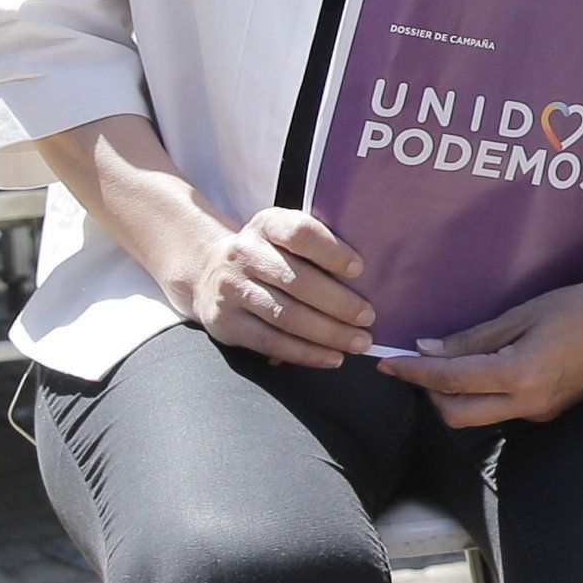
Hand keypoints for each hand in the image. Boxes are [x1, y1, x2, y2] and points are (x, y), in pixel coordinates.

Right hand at [170, 207, 374, 366]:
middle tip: (369, 317)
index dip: (331, 251)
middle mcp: (244, 253)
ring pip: (286, 315)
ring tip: (359, 342)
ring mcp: (231, 289)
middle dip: (339, 303)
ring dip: (328, 333)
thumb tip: (372, 276)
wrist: (210, 274)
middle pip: (297, 280)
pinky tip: (332, 357)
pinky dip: (306, 353)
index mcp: (267, 224)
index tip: (360, 269)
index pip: (299, 233)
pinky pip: (270, 342)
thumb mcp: (285, 236)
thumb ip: (319, 246)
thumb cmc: (270, 255)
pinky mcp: (225, 323)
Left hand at [381, 271, 582, 427]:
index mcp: (521, 374)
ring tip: (452, 363)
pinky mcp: (550, 411)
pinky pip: (503, 409)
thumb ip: (475, 338)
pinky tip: (489, 368)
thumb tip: (430, 351)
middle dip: (430, 392)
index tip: (388, 363)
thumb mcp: (523, 314)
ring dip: (456, 395)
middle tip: (418, 365)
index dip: (414, 373)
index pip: (451, 381)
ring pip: (479, 415)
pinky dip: (485, 394)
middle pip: (457, 414)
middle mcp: (529, 402)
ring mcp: (541, 411)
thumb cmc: (580, 305)